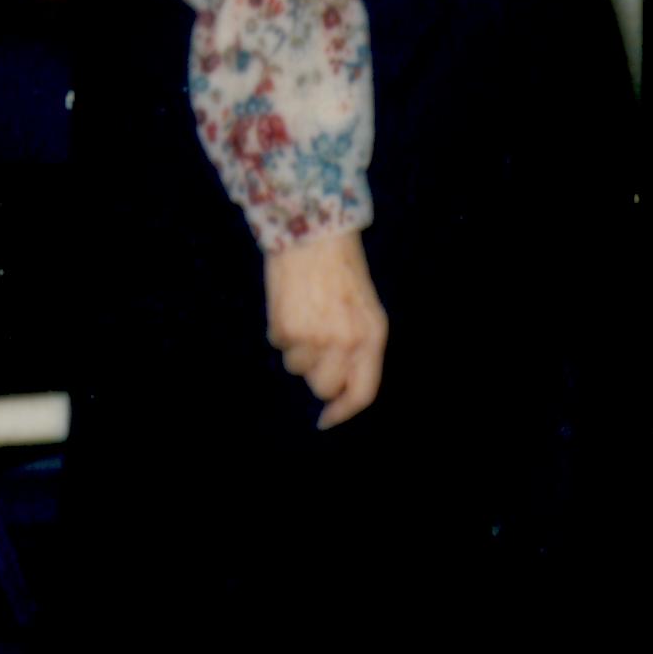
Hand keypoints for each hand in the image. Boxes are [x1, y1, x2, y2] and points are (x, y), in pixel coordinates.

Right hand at [265, 230, 387, 429]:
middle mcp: (346, 342)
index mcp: (373, 335)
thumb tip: (337, 390)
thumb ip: (359, 347)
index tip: (327, 418)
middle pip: (324, 387)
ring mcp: (315, 337)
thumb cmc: (342, 271)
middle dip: (317, 371)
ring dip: (298, 348)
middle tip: (318, 340)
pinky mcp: (286, 329)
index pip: (362, 392)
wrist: (314, 235)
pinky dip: (282, 331)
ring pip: (297, 367)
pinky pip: (279, 345)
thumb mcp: (365, 309)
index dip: (343, 411)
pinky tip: (293, 304)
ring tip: (307, 312)